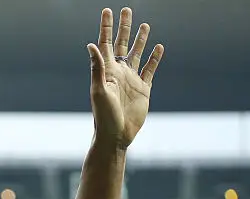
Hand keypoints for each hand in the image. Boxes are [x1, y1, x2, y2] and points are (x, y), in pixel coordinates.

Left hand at [87, 7, 163, 148]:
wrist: (116, 135)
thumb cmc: (103, 116)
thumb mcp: (99, 90)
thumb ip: (97, 67)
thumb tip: (91, 45)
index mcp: (107, 70)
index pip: (105, 43)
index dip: (106, 27)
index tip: (107, 11)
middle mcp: (119, 71)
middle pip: (121, 43)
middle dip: (124, 27)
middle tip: (127, 10)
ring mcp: (131, 79)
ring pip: (137, 53)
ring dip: (140, 40)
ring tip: (145, 25)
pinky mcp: (143, 88)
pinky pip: (150, 69)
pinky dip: (154, 58)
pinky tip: (158, 48)